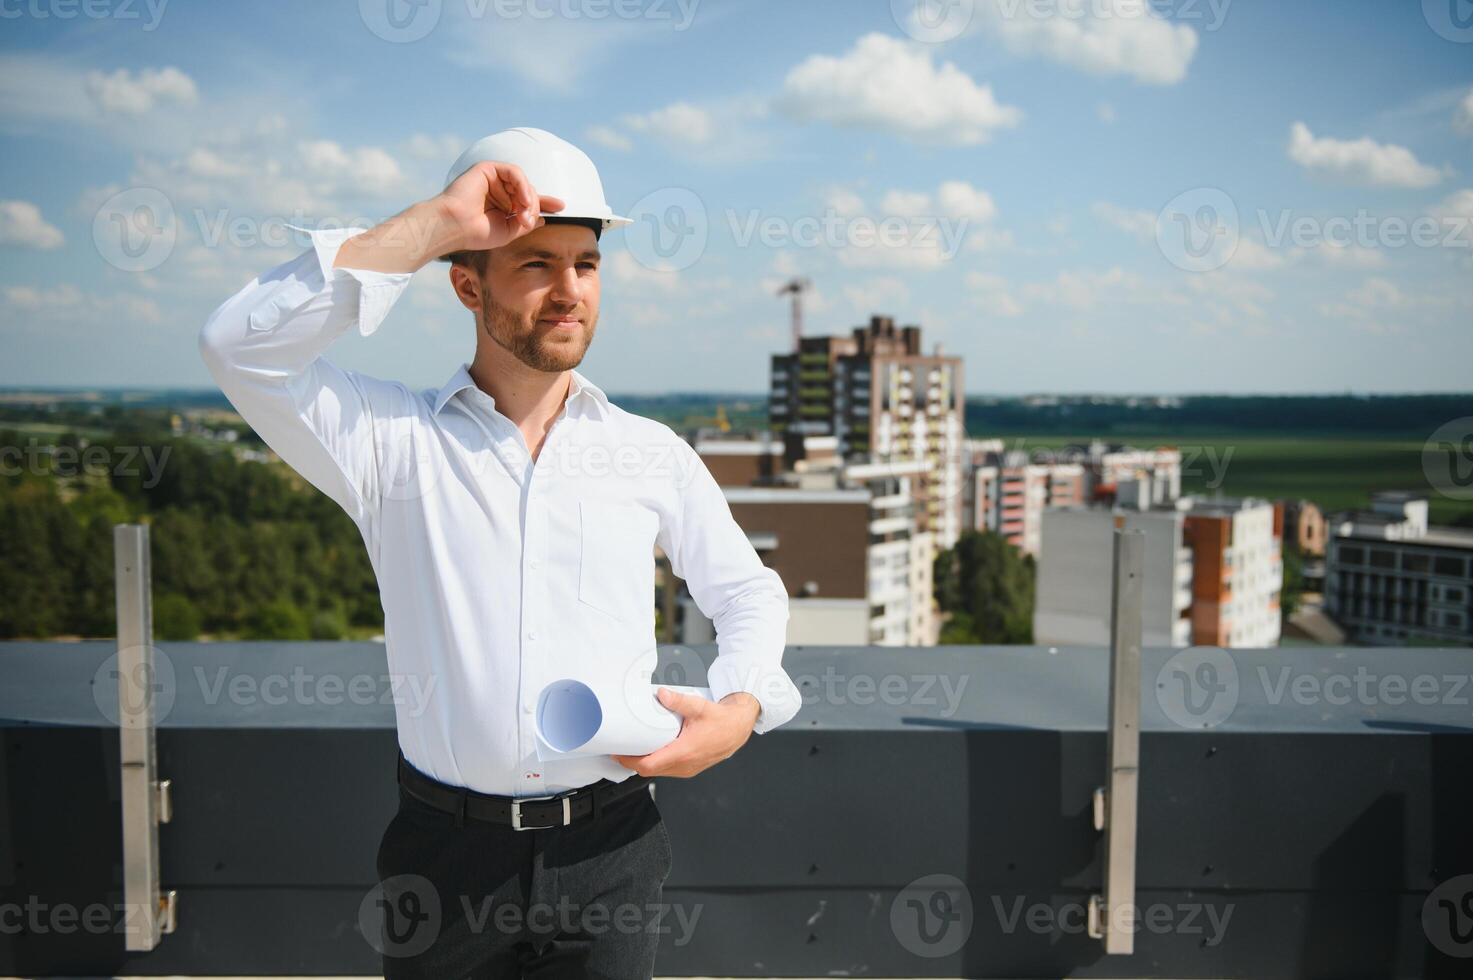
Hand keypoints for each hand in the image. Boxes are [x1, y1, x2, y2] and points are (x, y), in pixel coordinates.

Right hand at [438, 160, 565, 251]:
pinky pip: (514, 172)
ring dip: (528, 199)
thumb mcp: (509, 231)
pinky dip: (522, 186)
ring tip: (523, 215)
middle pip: (528, 192)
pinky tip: (521, 200)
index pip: (527, 200)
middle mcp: (498, 190)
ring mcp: (493, 179)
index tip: (562, 207)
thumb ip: (526, 223)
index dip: (545, 202)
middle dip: (533, 207)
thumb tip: (542, 218)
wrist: (455, 227)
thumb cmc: (477, 233)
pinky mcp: (487, 169)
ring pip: (523, 183)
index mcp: (502, 204)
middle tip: (526, 222)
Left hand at [612, 689, 760, 777]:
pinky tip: (650, 751)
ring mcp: (688, 769)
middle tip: (619, 748)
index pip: (648, 765)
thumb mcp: (699, 706)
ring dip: (644, 763)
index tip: (616, 752)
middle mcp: (684, 765)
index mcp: (684, 752)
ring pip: (658, 772)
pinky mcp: (690, 769)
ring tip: (632, 749)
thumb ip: (678, 701)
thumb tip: (660, 694)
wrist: (738, 728)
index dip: (628, 761)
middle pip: (649, 770)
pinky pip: (667, 770)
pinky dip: (656, 763)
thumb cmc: (721, 719)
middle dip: (632, 761)